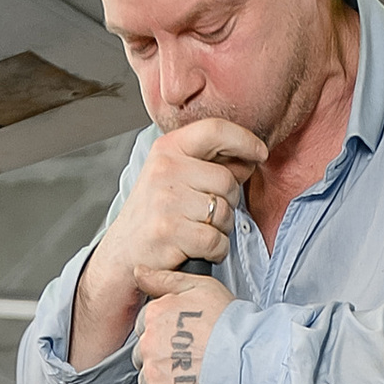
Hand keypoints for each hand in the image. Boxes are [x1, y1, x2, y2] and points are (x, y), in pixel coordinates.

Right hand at [70, 118, 259, 361]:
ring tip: (201, 231)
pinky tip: (200, 249)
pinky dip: (216, 250)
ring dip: (222, 229)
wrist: (123, 253)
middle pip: (227, 180)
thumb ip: (209, 164)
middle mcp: (165, 170)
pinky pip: (216, 240)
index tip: (260, 153)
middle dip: (229, 202)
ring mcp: (165, 201)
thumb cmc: (156, 214)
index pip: (215, 130)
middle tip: (209, 214)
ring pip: (224, 212)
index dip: (244, 139)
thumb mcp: (175, 177)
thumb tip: (251, 158)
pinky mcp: (169, 232)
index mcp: (167, 149)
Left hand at [135, 279, 230, 383]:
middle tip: (191, 360)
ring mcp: (153, 375)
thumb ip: (164, 279)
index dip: (164, 336)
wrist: (250, 360)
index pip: (144, 329)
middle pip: (143, 356)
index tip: (184, 341)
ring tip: (193, 378)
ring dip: (165, 383)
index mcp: (154, 316)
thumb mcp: (199, 287)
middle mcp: (148, 345)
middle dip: (162, 359)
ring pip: (148, 382)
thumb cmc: (231, 324)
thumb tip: (138, 271)